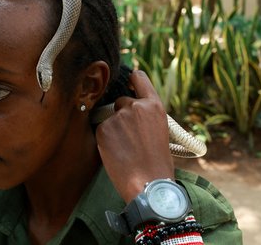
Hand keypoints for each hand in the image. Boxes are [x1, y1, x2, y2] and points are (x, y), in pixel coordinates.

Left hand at [95, 70, 173, 202]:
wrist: (148, 182)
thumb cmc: (156, 161)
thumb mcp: (159, 129)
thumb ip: (144, 115)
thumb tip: (127, 106)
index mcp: (154, 106)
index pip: (138, 78)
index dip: (130, 78)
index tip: (126, 79)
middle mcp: (135, 106)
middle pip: (121, 102)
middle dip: (121, 115)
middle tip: (130, 138)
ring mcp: (118, 117)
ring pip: (110, 117)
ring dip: (113, 129)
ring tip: (126, 149)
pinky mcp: (103, 128)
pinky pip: (101, 129)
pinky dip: (105, 140)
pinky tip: (117, 152)